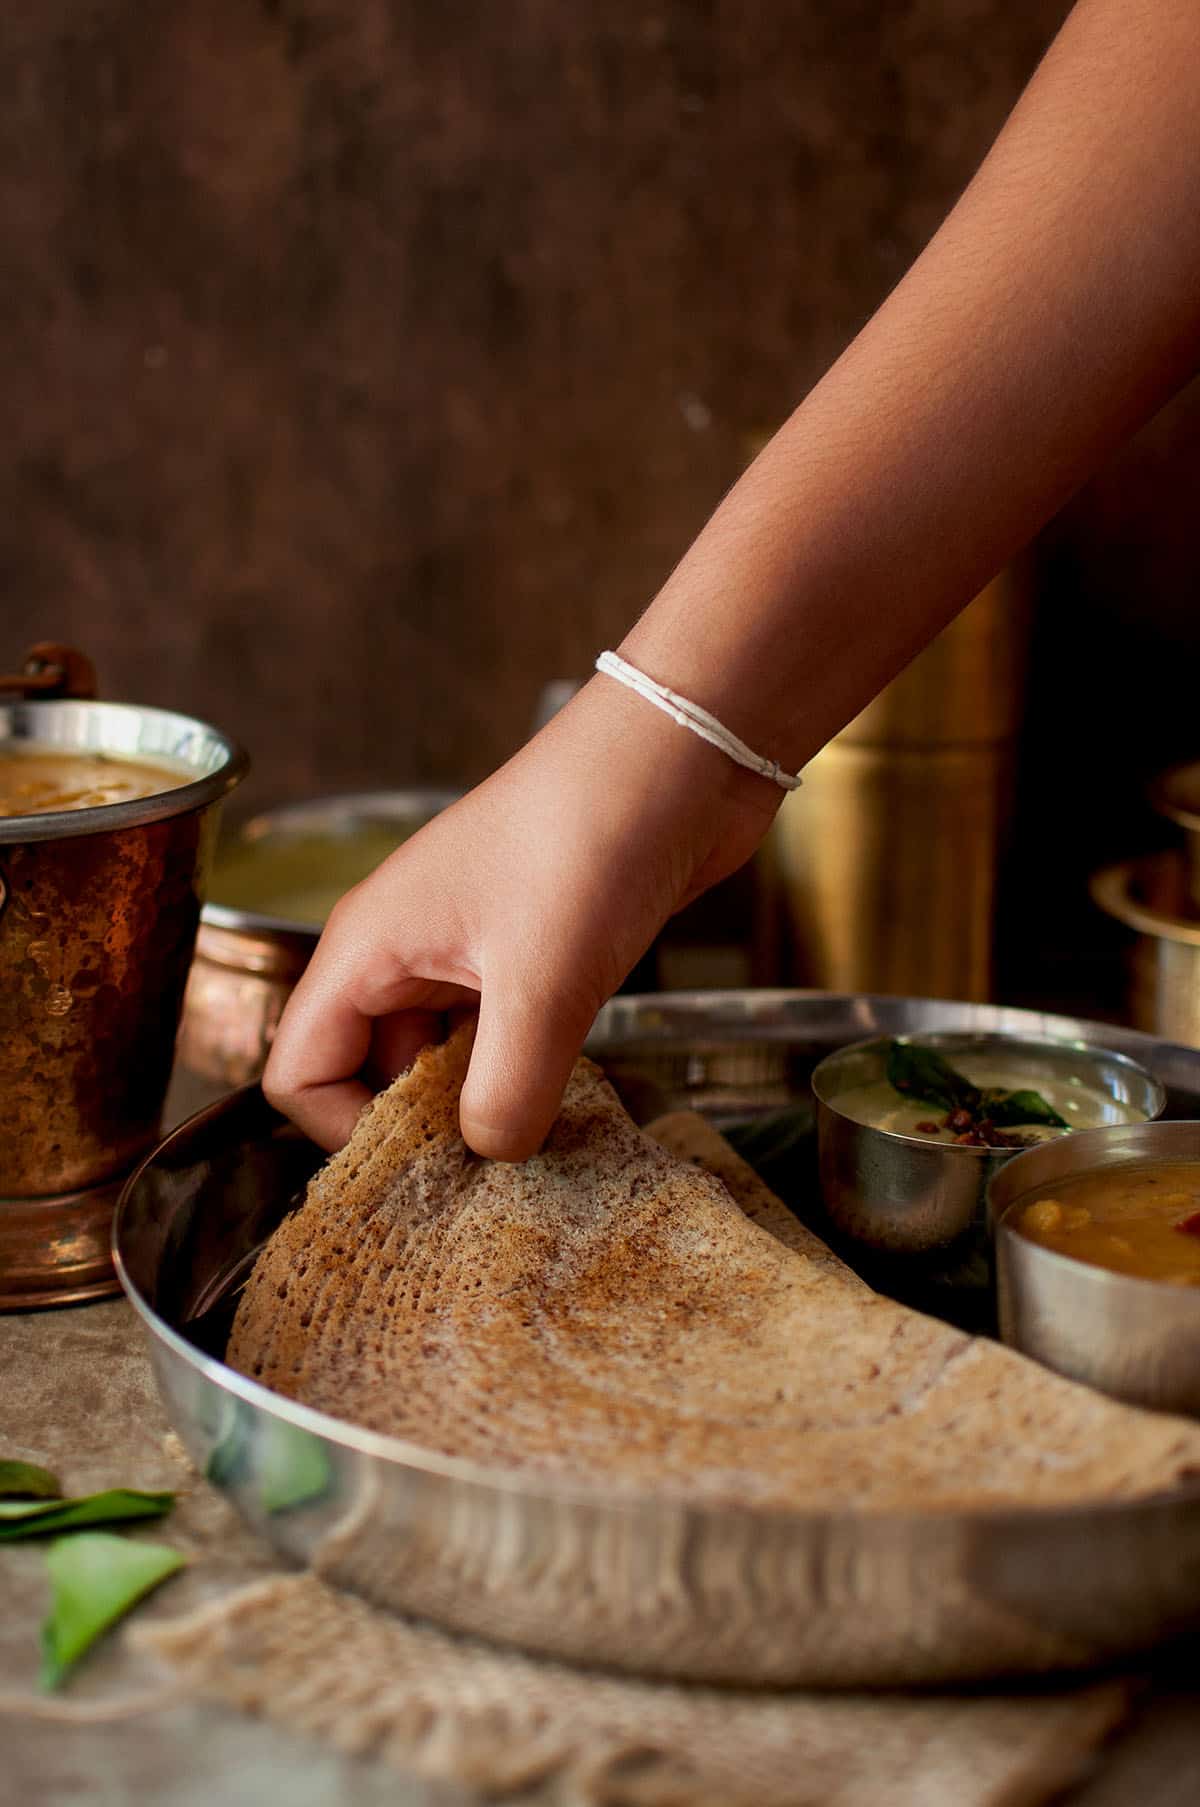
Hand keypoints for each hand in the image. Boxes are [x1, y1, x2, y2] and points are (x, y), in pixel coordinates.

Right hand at [263, 676, 781, 1159]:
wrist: (681, 754)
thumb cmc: (592, 835)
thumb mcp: (544, 983)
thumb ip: (507, 1089)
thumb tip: (492, 1155)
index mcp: (369, 946)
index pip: (296, 1069)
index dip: (343, 1129)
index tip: (424, 1161)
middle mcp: (404, 948)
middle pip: (364, 1069)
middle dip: (414, 1125)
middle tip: (485, 1168)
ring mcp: (468, 947)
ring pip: (437, 1055)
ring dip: (474, 1100)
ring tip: (531, 1137)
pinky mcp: (529, 950)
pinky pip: (498, 1034)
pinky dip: (520, 1071)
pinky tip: (565, 1091)